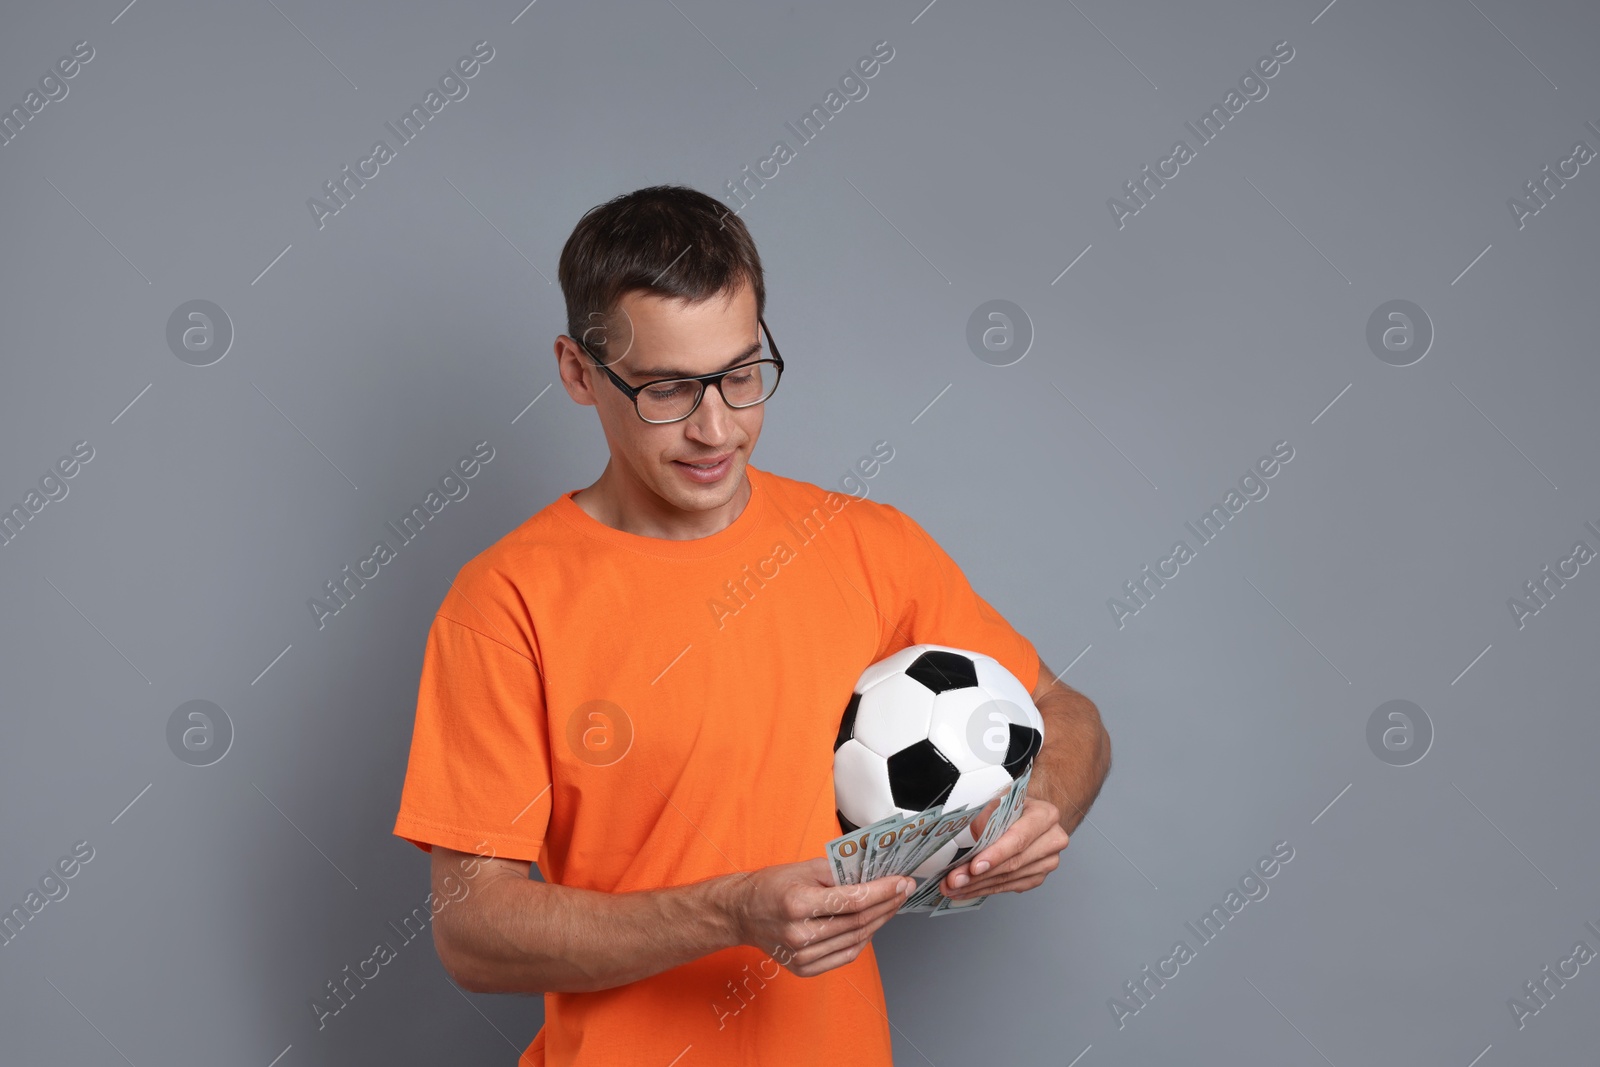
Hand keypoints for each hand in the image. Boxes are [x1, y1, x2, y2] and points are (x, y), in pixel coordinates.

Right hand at [730, 857, 912, 977]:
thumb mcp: (804, 868)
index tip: (902, 882)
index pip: (853, 900)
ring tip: (892, 905)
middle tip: (904, 891)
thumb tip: (875, 876)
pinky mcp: (804, 968)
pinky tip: (872, 925)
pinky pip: (845, 955)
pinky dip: (863, 940)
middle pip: (858, 922)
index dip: (883, 891)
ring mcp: (801, 955)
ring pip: (856, 940)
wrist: (742, 913)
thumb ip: (839, 872)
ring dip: (880, 921)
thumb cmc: (771, 886)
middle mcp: (799, 934)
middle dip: (887, 904)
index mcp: (797, 904)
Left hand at [940, 796, 1067, 900]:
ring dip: (978, 886)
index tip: (974, 867)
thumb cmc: (1013, 805)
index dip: (996, 855)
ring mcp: (1047, 862)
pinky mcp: (1038, 876)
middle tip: (954, 881)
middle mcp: (1052, 840)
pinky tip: (968, 890)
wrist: (1029, 813)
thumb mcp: (998, 800)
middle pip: (1013, 863)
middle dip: (980, 875)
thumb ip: (986, 818)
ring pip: (1009, 879)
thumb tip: (972, 841)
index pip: (1019, 839)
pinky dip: (986, 889)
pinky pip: (1009, 887)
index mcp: (1045, 815)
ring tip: (955, 887)